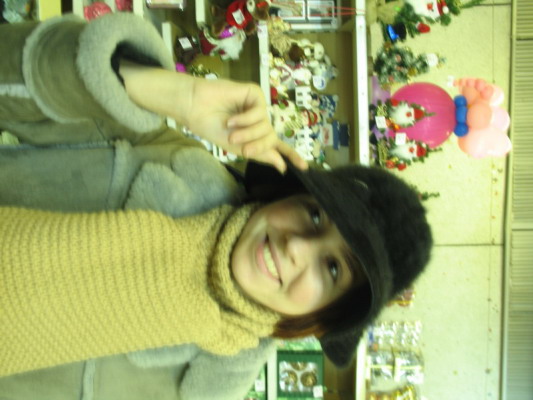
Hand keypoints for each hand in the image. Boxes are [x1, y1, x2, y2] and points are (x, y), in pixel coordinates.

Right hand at [184, 78, 307, 172]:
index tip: (305, 168)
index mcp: (255, 136)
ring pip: (266, 127)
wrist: (195, 109)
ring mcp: (257, 107)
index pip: (278, 146)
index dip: (292, 155)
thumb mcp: (237, 147)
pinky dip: (246, 119)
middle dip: (259, 146)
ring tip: (231, 132)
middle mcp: (259, 121)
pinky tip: (232, 119)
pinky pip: (259, 112)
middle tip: (244, 150)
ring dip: (249, 133)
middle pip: (271, 139)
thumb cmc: (211, 127)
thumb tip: (282, 166)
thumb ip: (260, 154)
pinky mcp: (254, 94)